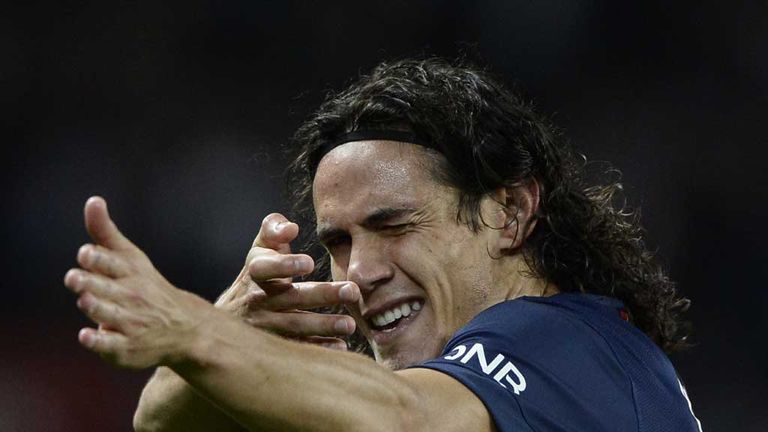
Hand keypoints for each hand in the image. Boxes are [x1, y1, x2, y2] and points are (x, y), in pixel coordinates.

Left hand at [64, 197, 213, 368]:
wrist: (183, 327)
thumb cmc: (147, 287)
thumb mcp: (131, 258)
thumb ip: (105, 232)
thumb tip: (93, 200)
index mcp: (131, 273)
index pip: (112, 263)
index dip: (97, 258)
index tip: (85, 254)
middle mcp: (132, 297)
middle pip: (105, 288)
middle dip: (89, 282)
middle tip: (73, 278)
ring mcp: (130, 322)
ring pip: (107, 313)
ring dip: (95, 306)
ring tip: (86, 300)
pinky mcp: (126, 348)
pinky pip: (109, 344)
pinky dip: (98, 340)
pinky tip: (86, 334)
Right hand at [214, 213, 358, 349]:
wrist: (227, 319)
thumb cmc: (258, 274)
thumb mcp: (260, 249)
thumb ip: (273, 230)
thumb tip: (291, 227)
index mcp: (255, 273)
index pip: (266, 268)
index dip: (285, 264)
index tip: (310, 263)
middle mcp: (258, 300)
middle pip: (290, 297)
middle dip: (322, 294)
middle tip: (352, 291)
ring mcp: (264, 326)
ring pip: (295, 326)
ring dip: (323, 325)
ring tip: (349, 324)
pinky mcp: (272, 346)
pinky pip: (296, 348)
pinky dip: (317, 348)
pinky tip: (340, 346)